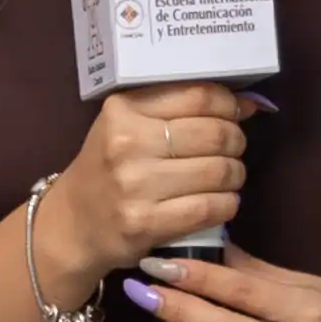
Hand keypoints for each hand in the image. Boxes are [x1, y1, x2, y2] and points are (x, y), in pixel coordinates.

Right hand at [36, 84, 244, 282]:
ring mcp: (135, 185)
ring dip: (235, 175)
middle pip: (214, 134)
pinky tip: (221, 202)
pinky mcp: (145, 223)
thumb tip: (248, 103)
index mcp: (124, 110)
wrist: (73, 224)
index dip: (229, 104)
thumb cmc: (108, 168)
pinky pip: (210, 208)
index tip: (236, 113)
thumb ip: (180, 109)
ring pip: (218, 171)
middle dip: (235, 142)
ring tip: (227, 177)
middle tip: (232, 150)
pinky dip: (227, 205)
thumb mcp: (128, 125)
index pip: (198, 96)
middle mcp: (127, 143)